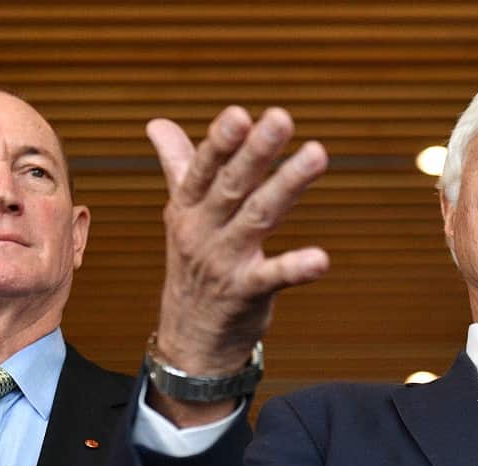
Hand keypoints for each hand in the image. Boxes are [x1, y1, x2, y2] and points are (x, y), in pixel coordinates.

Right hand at [149, 106, 328, 381]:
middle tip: (281, 118)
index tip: (239, 114)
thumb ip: (178, 166)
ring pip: (258, 217)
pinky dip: (296, 268)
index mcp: (188, 208)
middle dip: (255, 152)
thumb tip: (157, 123)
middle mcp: (204, 232)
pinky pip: (274, 277)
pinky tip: (321, 259)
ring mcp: (225, 263)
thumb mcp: (182, 215)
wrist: (190, 339)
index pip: (203, 169)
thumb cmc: (193, 267)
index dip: (221, 143)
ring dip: (287, 185)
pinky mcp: (248, 294)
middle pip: (232, 187)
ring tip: (317, 153)